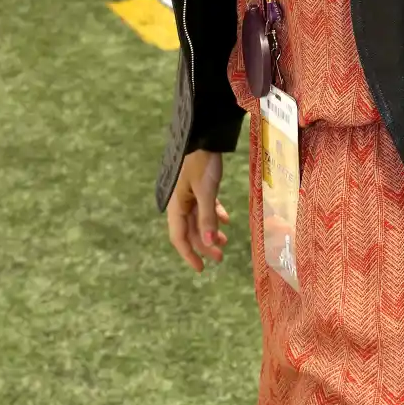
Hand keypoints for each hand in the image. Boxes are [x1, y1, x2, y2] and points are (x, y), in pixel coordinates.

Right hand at [167, 150, 229, 272]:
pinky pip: (204, 206)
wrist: (204, 135)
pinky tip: (226, 219)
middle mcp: (180, 202)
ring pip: (198, 219)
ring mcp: (189, 194)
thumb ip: (207, 217)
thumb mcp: (207, 191)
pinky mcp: (198, 185)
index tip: (201, 269)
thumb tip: (209, 243)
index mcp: (177, 205)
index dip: (190, 254)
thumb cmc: (203, 162)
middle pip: (190, 230)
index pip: (179, 237)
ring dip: (210, 231)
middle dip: (204, 245)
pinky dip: (214, 214)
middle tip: (220, 258)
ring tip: (224, 241)